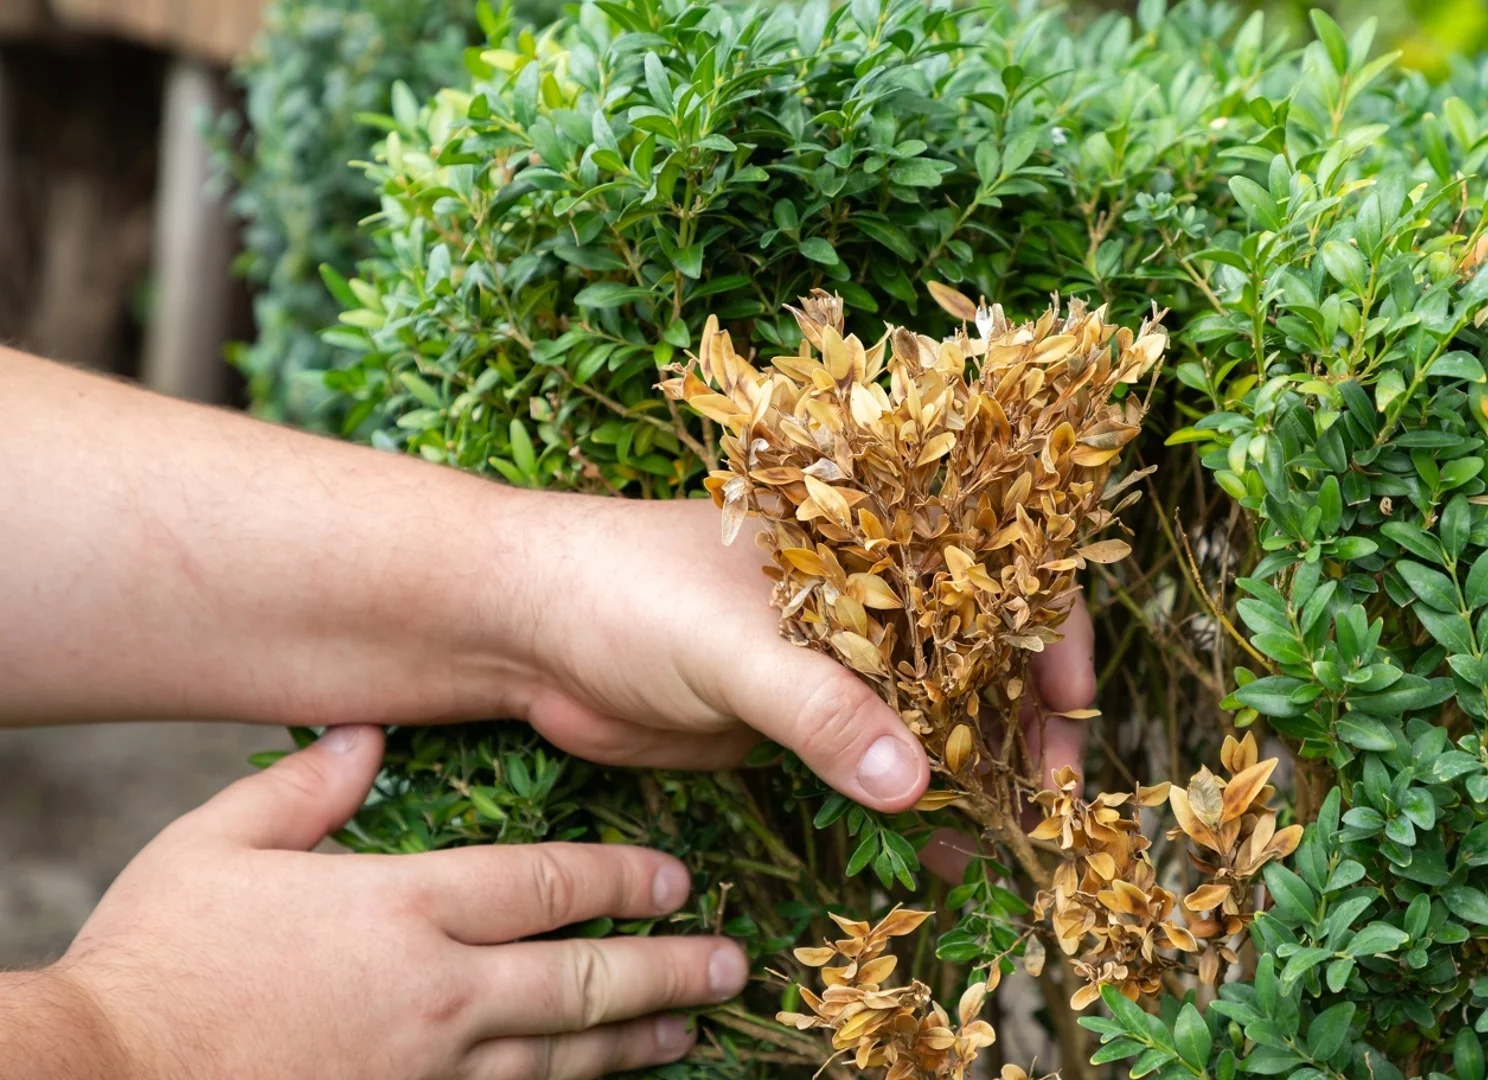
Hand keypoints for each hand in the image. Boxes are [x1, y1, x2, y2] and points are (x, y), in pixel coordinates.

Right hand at [44, 726, 745, 1079]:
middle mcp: (436, 991)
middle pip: (583, 978)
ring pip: (560, 1056)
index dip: (625, 880)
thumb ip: (306, 789)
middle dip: (668, 968)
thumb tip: (367, 732)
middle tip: (732, 963)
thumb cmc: (156, 957)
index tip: (679, 879)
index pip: (547, 886)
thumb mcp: (218, 845)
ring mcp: (426, 1070)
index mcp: (402, 907)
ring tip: (692, 1027)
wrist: (103, 1078)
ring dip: (634, 1040)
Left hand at [509, 497, 1093, 814]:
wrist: (523, 629)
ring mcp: (834, 656)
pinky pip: (874, 760)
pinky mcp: (797, 716)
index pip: (992, 570)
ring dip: (973, 771)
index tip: (1072, 710)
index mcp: (869, 535)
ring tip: (1012, 834)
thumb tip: (912, 784)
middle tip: (1050, 798)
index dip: (1049, 632)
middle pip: (976, 651)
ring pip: (931, 712)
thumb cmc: (627, 590)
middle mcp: (868, 591)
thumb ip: (821, 709)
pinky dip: (909, 802)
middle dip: (1021, 721)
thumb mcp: (733, 644)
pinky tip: (939, 848)